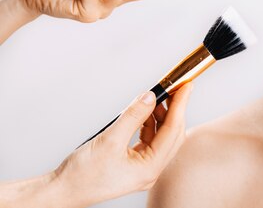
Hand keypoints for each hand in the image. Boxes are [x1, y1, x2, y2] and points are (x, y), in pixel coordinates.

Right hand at [53, 83, 192, 207]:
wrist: (62, 191)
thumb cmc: (82, 174)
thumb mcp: (110, 139)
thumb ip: (133, 116)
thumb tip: (150, 97)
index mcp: (150, 168)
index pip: (173, 131)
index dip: (180, 106)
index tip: (186, 87)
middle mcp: (150, 170)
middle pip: (171, 135)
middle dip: (173, 110)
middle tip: (175, 89)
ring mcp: (143, 168)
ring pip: (161, 137)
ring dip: (160, 117)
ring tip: (155, 99)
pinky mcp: (134, 165)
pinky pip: (149, 140)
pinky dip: (149, 125)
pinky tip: (143, 113)